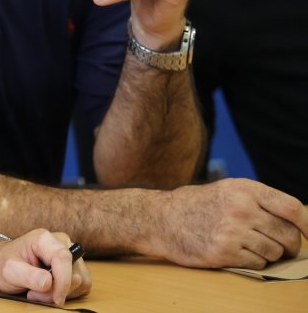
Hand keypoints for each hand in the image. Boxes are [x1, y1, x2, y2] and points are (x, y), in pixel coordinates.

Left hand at [0, 229, 91, 306]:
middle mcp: (60, 243)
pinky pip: (81, 285)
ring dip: (62, 293)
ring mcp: (68, 254)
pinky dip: (67, 293)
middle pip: (74, 271)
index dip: (63, 281)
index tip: (56, 299)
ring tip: (38, 292)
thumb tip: (49, 282)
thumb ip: (28, 276)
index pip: (64, 258)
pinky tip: (48, 292)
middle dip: (57, 290)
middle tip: (33, 294)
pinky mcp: (72, 267)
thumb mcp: (9, 271)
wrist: (0, 263)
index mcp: (44, 238)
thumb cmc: (3, 263)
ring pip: (80, 280)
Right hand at [152, 178, 307, 268]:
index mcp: (244, 189)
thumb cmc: (196, 205)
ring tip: (248, 246)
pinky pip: (256, 263)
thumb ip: (259, 201)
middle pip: (286, 235)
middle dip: (289, 245)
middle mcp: (240, 208)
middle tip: (280, 247)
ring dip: (268, 254)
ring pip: (273, 251)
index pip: (291, 207)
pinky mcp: (222, 252)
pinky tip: (235, 252)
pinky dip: (252, 261)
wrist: (158, 218)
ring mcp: (231, 231)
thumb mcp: (227, 190)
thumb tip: (298, 221)